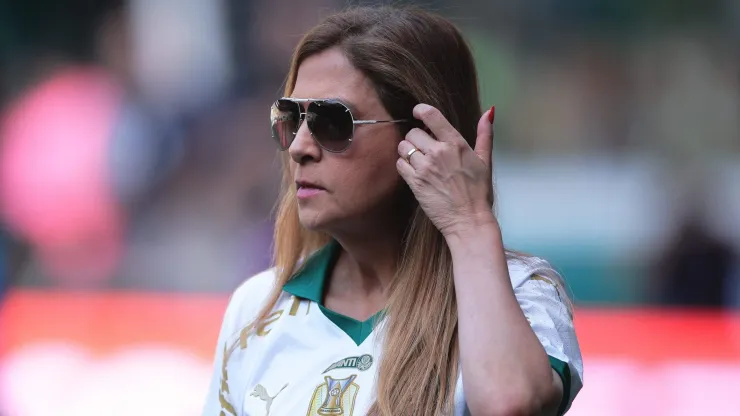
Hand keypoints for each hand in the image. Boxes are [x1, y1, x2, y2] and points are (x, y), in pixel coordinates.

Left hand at [397, 104, 496, 237]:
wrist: (468, 220)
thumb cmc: (478, 192)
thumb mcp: (485, 161)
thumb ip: (484, 134)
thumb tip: (488, 112)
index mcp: (456, 143)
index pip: (431, 115)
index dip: (420, 110)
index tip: (418, 113)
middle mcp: (439, 152)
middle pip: (413, 132)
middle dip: (416, 137)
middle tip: (423, 147)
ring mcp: (425, 167)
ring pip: (404, 147)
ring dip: (408, 151)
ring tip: (418, 159)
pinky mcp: (415, 182)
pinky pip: (400, 164)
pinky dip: (403, 165)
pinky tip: (414, 171)